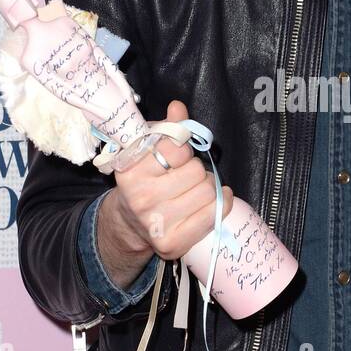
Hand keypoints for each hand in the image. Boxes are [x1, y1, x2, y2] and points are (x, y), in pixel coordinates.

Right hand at [103, 99, 234, 268]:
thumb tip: (178, 108)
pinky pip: (213, 213)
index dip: (183, 147)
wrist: (129, 224)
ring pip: (207, 190)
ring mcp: (157, 223)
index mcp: (131, 171)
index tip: (178, 154)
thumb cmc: (144, 181)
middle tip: (187, 174)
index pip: (176, 148)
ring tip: (194, 188)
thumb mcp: (147, 152)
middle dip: (196, 169)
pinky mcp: (172, 243)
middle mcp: (141, 198)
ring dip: (207, 185)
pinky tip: (215, 199)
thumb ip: (165, 129)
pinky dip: (221, 202)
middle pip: (195, 170)